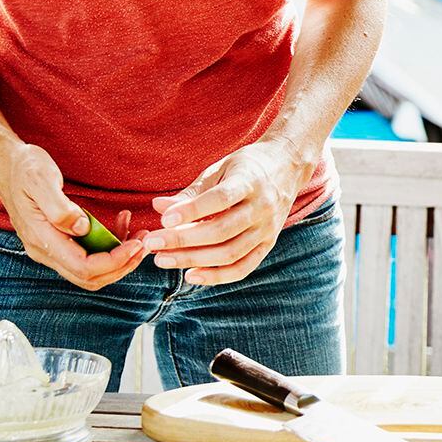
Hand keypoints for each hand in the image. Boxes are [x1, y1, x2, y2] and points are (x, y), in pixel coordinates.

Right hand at [0, 142, 146, 290]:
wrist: (7, 165)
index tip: (137, 244)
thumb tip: (82, 228)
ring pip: (90, 269)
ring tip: (138, 234)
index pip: (84, 267)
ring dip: (118, 258)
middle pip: (89, 277)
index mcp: (41, 239)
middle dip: (121, 266)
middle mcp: (45, 250)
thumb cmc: (24, 168)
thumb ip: (60, 208)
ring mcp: (50, 248)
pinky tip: (122, 223)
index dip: (114, 261)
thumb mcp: (41, 180)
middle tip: (144, 245)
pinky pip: (86, 254)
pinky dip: (108, 245)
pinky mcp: (57, 241)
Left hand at [144, 139, 315, 284]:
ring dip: (193, 259)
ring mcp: (268, 228)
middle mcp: (262, 207)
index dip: (192, 210)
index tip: (163, 219)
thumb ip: (192, 192)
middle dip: (183, 240)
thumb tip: (159, 208)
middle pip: (222, 231)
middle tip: (153, 242)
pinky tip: (191, 276)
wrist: (288, 165)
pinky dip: (217, 276)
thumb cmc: (247, 166)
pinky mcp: (268, 244)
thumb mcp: (220, 169)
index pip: (221, 199)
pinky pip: (243, 267)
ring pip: (229, 252)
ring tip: (163, 260)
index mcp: (250, 181)